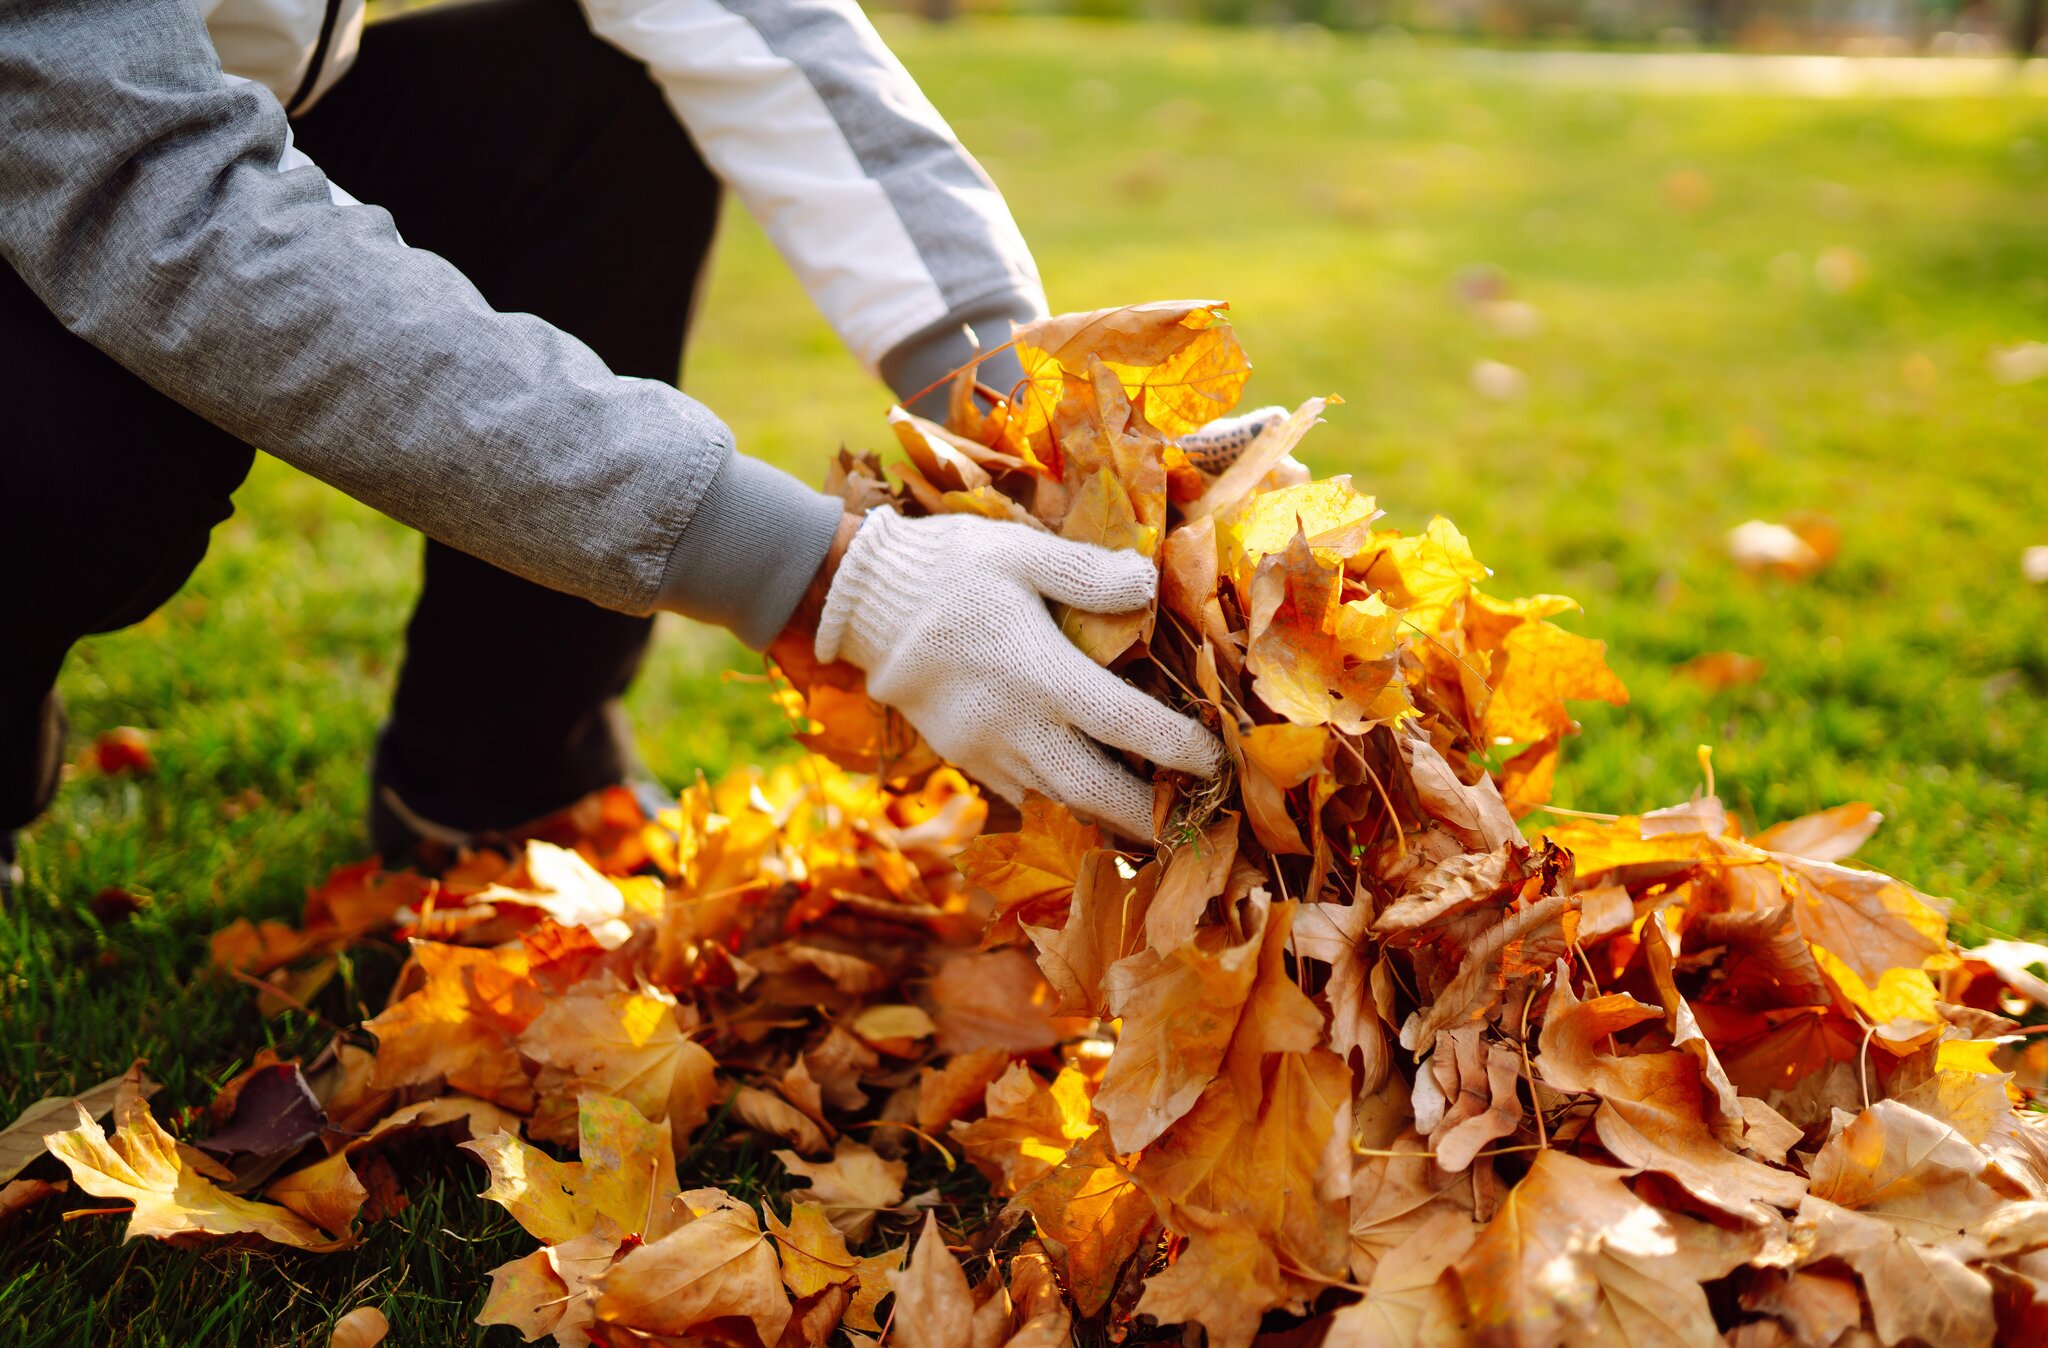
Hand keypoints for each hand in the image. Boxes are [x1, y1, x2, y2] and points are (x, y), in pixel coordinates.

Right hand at [812, 509, 1223, 838]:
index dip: (1179, 749)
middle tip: (1190, 819)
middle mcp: (1015, 725)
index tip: (1216, 760)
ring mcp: (985, 750)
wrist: (860, 601)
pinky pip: (1022, 794)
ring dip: (1106, 814)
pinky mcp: (963, 757)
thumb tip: (1149, 584)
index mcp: (1039, 673)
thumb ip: (1088, 572)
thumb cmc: (947, 568)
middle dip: (1148, 814)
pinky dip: (1060, 801)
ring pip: (1058, 802)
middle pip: (1095, 792)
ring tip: (1150, 814)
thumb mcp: (1020, 552)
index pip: (1127, 725)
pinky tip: (1085, 791)